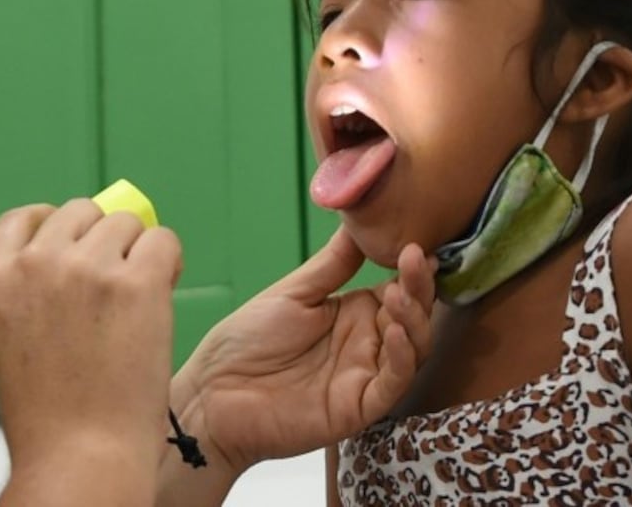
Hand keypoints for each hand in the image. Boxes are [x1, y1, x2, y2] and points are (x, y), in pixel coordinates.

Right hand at [0, 199, 182, 500]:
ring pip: (124, 223)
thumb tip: (73, 258)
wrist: (80, 453)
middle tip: (112, 281)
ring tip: (136, 297)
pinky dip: (168, 260)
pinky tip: (162, 291)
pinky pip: (163, 240)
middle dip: (99, 239)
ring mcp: (89, 268)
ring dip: (135, 251)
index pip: (23, 217)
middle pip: (80, 212)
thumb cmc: (48, 416)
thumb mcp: (12, 339)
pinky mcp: (138, 281)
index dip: (53, 225)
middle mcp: (39, 261)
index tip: (73, 243)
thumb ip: (32, 291)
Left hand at [170, 228, 434, 475]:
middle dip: (419, 287)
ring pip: (413, 348)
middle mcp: (366, 344)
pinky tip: (396, 331)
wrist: (212, 393)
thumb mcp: (292, 293)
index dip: (412, 269)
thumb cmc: (245, 341)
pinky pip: (393, 383)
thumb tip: (358, 223)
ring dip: (414, 319)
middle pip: (412, 316)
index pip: (399, 288)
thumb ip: (332, 265)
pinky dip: (403, 357)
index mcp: (353, 313)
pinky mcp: (359, 407)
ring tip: (400, 291)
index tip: (415, 245)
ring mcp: (365, 376)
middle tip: (415, 260)